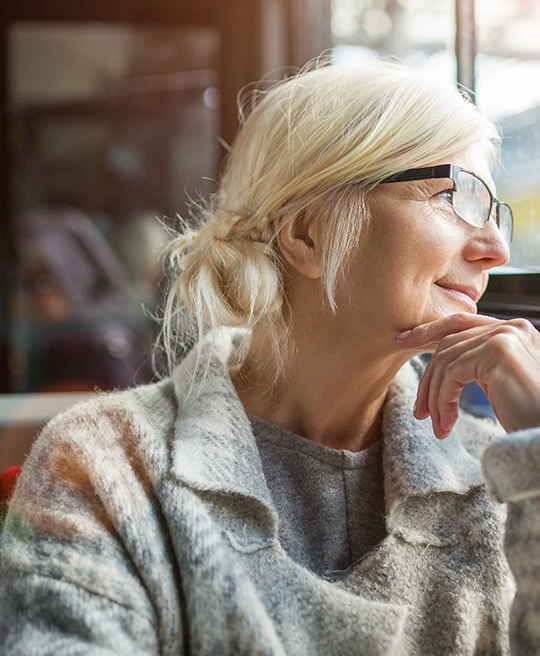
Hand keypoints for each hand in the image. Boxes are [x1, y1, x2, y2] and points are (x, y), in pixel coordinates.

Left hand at [395, 313, 539, 438]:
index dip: (429, 330)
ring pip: (446, 361)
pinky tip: (447, 424)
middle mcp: (512, 326)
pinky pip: (452, 375)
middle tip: (419, 411)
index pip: (461, 322)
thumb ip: (480, 366)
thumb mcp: (502, 383)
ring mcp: (506, 336)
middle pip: (449, 344)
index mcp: (514, 330)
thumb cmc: (530, 417)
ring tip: (436, 425)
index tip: (403, 341)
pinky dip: (443, 401)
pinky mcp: (499, 353)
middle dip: (428, 378)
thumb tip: (442, 368)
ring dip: (435, 398)